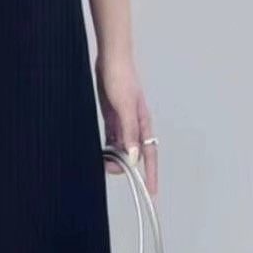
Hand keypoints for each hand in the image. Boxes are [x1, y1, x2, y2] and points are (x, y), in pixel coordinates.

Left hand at [97, 56, 157, 194]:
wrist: (110, 59)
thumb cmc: (121, 78)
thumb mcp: (125, 107)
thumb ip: (129, 132)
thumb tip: (134, 157)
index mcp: (143, 124)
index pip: (149, 155)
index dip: (151, 175)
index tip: (151, 192)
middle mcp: (135, 126)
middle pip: (133, 154)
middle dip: (123, 165)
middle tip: (107, 166)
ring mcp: (123, 122)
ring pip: (121, 148)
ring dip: (113, 156)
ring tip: (100, 160)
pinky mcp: (112, 117)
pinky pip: (112, 138)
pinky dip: (107, 147)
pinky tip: (100, 152)